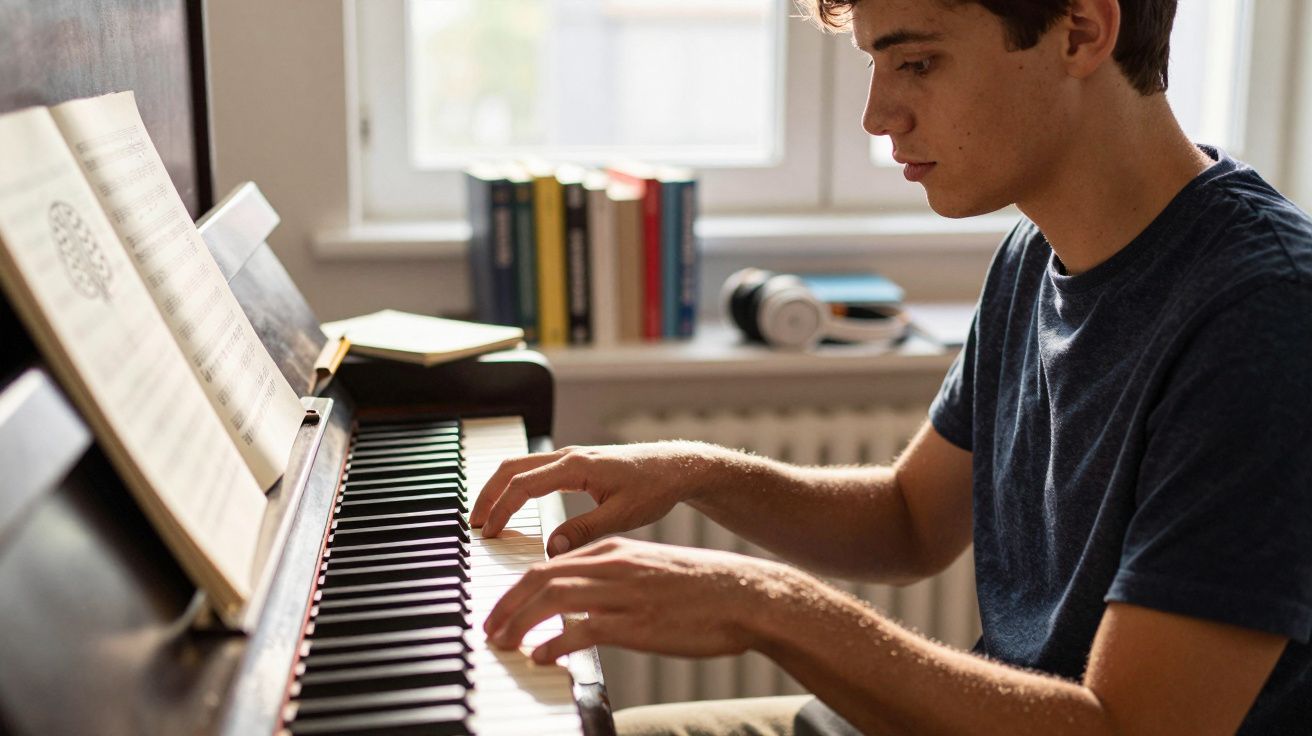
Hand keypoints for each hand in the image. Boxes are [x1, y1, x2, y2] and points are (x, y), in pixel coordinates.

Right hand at [469, 442, 717, 553]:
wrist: (677, 467)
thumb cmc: (655, 488)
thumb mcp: (622, 516)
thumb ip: (585, 531)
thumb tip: (552, 549)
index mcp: (576, 467)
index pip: (523, 485)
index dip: (501, 509)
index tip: (488, 533)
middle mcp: (569, 456)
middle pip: (512, 468)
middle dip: (488, 495)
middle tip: (474, 524)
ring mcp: (571, 458)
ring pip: (521, 466)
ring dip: (499, 488)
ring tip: (487, 517)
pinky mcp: (576, 464)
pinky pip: (535, 470)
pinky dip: (515, 486)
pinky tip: (514, 506)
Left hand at [482, 537, 801, 663]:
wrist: (745, 594)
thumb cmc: (699, 589)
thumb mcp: (647, 571)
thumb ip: (611, 581)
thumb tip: (579, 609)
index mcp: (612, 550)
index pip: (547, 564)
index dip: (515, 589)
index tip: (500, 610)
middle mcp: (610, 565)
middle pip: (538, 578)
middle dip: (505, 604)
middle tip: (488, 629)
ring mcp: (621, 593)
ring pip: (551, 600)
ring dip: (518, 623)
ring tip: (503, 644)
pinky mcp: (635, 623)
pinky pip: (581, 631)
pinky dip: (554, 645)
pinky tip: (542, 658)